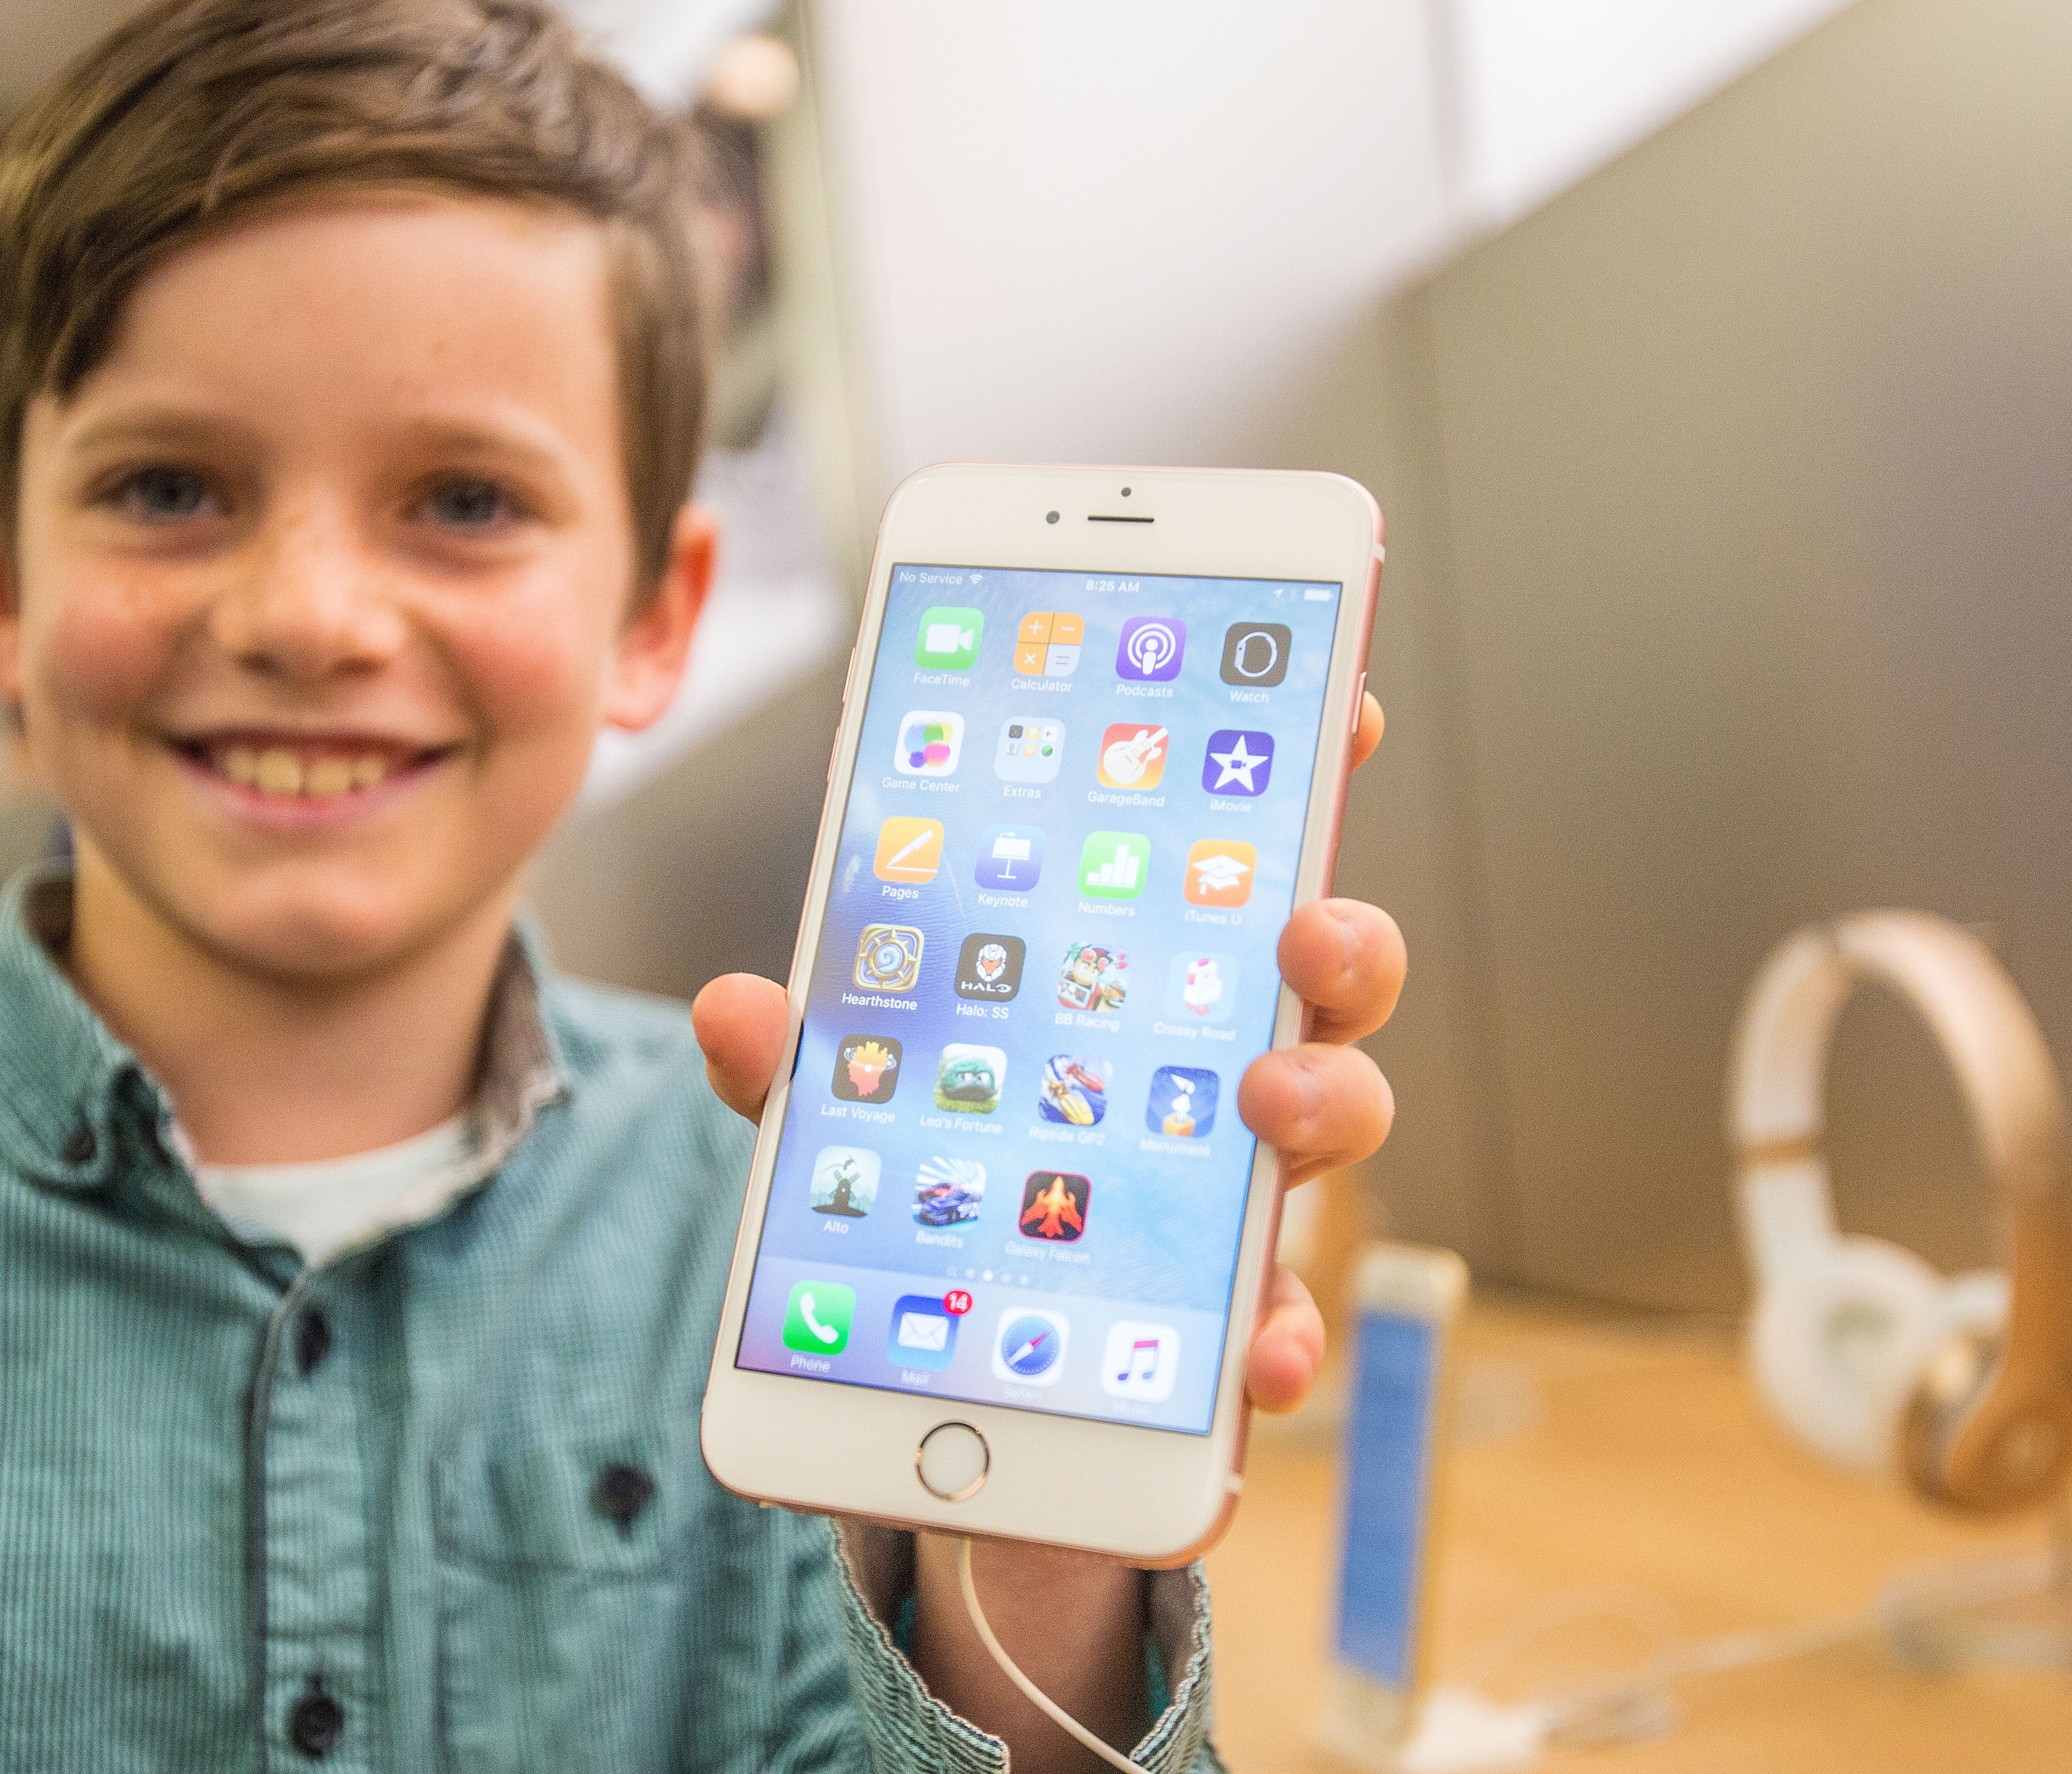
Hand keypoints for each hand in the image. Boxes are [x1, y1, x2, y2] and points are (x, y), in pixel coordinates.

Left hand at [692, 696, 1398, 1420]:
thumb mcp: (836, 1111)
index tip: (1340, 709)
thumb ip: (799, 1061)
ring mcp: (1231, 1186)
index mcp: (1133, 983)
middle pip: (1318, 978)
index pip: (1225, 863)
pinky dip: (1280, 1336)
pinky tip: (1256, 1363)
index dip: (1291, 779)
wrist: (925, 1361)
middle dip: (1339, 935)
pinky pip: (1278, 1314)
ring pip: (1334, 1113)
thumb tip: (731, 1008)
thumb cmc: (912, 1188)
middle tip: (1304, 924)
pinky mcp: (1223, 1312)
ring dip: (1328, 1097)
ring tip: (1271, 1102)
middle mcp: (1211, 1065)